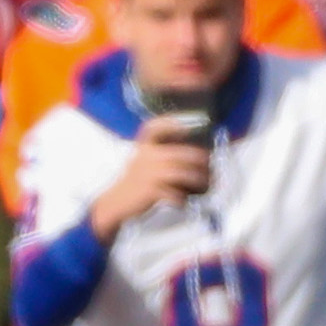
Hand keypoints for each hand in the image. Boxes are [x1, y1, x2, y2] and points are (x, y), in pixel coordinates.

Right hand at [91, 128, 212, 234]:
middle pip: (178, 153)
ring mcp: (148, 174)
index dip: (170, 123)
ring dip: (196, 179)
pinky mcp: (150, 191)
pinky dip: (182, 198)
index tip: (186, 127)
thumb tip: (191, 155)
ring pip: (179, 173)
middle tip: (209, 164)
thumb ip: (160, 154)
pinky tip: (185, 200)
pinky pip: (173, 193)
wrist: (116, 202)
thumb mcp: (142, 161)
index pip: (153, 127)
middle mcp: (146, 157)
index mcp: (143, 147)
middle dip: (198, 159)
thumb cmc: (134, 181)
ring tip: (205, 183)